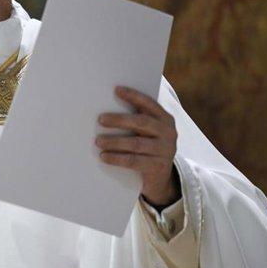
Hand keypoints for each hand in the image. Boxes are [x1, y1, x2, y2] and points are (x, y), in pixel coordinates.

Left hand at [96, 86, 178, 205]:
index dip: (134, 96)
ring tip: (98, 141)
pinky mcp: (158, 167)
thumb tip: (107, 105)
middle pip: (142, 123)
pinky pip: (134, 161)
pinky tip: (104, 156)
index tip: (116, 90)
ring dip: (114, 141)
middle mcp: (168, 133)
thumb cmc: (147, 147)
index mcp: (165, 119)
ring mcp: (165, 150)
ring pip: (136, 144)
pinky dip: (116, 158)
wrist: (161, 177)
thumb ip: (136, 119)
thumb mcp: (147, 132)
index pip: (149, 104)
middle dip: (119, 120)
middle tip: (100, 119)